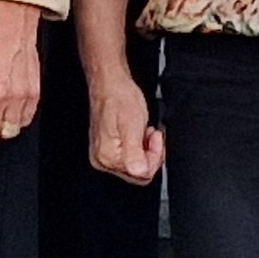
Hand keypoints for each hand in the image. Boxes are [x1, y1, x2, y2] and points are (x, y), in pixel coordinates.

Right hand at [87, 67, 163, 185]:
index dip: (154, 156)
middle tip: (152, 135)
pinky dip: (138, 147)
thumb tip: (140, 171)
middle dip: (150, 154)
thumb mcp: (133, 124)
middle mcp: (102, 160)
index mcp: (108, 156)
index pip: (141, 173)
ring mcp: (103, 155)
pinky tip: (138, 134)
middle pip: (137, 173)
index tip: (156, 138)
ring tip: (144, 132)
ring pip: (135, 166)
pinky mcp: (107, 150)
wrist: (110, 84)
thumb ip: (135, 152)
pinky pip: (130, 158)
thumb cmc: (120, 98)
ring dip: (145, 150)